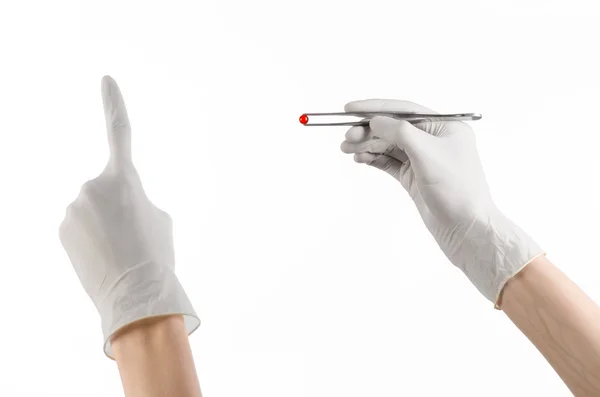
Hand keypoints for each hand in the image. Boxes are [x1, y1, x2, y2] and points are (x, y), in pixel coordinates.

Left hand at [59, 76, 198, 357]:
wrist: (134, 293)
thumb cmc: (156, 254)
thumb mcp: (160, 219)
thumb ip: (138, 200)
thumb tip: (117, 207)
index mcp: (123, 177)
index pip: (118, 130)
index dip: (113, 102)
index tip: (105, 79)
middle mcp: (92, 185)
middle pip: (107, 188)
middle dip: (118, 206)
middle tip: (132, 235)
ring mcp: (72, 207)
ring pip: (92, 209)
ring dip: (105, 224)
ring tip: (119, 250)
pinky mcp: (62, 229)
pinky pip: (79, 225)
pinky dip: (91, 238)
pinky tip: (103, 257)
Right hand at [340, 99, 542, 304]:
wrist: (466, 229)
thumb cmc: (457, 189)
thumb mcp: (427, 153)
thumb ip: (400, 132)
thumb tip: (376, 120)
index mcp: (444, 126)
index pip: (404, 110)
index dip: (375, 108)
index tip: (350, 109)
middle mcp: (433, 140)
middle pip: (393, 128)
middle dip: (368, 131)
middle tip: (346, 137)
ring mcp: (422, 159)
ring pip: (388, 146)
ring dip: (367, 145)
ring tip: (346, 149)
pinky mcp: (414, 177)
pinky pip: (389, 162)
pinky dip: (373, 159)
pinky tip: (360, 159)